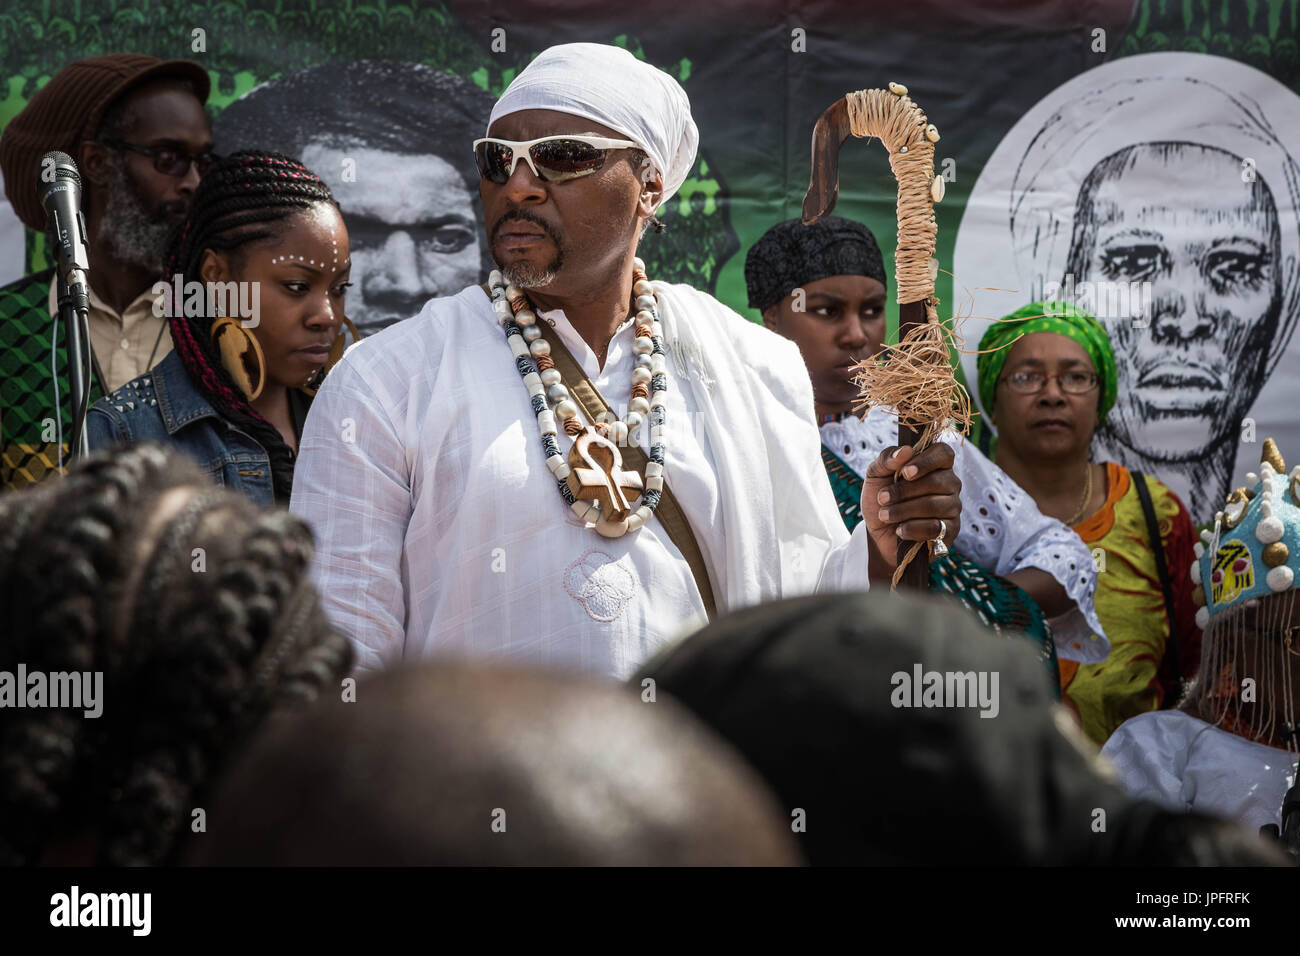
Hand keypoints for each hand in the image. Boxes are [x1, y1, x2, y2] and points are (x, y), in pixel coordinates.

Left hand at [861, 443, 960, 571]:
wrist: (878, 533)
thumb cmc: (881, 500)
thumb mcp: (875, 475)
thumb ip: (887, 459)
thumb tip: (905, 450)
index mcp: (935, 465)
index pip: (943, 453)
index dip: (926, 461)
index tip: (905, 473)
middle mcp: (949, 484)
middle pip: (936, 481)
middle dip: (904, 491)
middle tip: (882, 498)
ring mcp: (953, 507)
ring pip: (934, 505)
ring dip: (903, 510)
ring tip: (885, 515)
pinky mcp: (951, 530)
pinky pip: (936, 527)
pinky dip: (912, 528)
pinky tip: (899, 530)